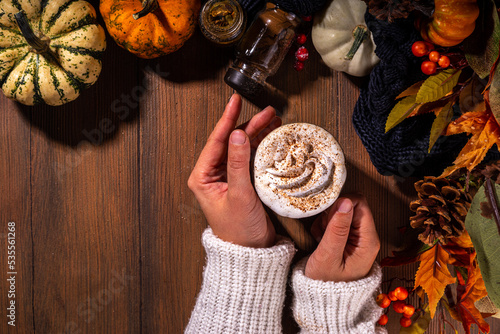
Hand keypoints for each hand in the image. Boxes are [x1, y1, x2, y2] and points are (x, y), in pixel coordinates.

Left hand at [188, 94, 280, 247]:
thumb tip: (237, 135)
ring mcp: (228, 177)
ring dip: (258, 134)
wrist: (251, 252)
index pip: (215, 141)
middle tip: (268, 113)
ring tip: (274, 121)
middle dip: (250, 125)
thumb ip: (238, 164)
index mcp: (203, 177)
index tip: (235, 101)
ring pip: (242, 147)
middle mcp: (213, 175)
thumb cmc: (239, 231)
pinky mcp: (242, 182)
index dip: (227, 119)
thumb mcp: (239, 195)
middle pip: (231, 141)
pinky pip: (251, 158)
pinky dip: (262, 147)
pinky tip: (272, 138)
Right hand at [305, 194, 379, 281]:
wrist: (324, 300)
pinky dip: (325, 226)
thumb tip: (345, 201)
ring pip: (342, 212)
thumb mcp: (328, 256)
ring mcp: (358, 237)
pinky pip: (336, 221)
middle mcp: (367, 237)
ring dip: (327, 220)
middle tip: (323, 231)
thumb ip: (337, 228)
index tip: (327, 218)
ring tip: (321, 238)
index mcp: (368, 241)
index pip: (360, 203)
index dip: (341, 204)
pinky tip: (321, 239)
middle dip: (333, 213)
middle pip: (352, 205)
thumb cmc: (326, 283)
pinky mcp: (348, 238)